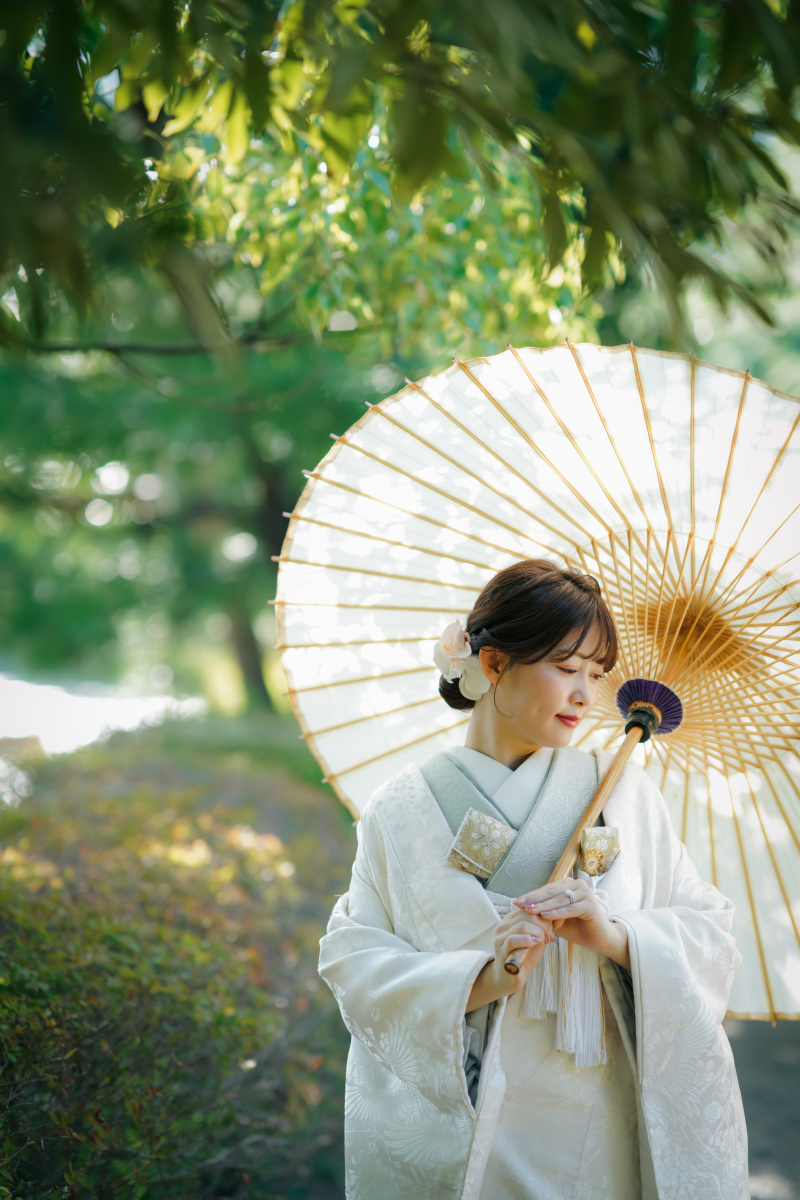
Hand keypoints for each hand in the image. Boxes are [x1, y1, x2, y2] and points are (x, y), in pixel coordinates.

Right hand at [466, 907, 555, 1012]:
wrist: (510, 978)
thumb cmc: (524, 957)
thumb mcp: (536, 939)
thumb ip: (543, 927)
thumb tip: (558, 915)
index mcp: (510, 920)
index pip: (529, 908)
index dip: (544, 915)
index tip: (552, 928)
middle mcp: (503, 926)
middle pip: (527, 915)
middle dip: (543, 924)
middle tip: (550, 936)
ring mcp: (500, 938)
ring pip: (521, 926)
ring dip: (538, 933)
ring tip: (544, 941)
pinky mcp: (501, 951)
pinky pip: (513, 940)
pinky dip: (528, 940)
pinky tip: (536, 944)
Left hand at [513, 880, 629, 969]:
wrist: (598, 939)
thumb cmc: (576, 928)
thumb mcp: (555, 918)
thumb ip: (543, 911)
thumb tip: (523, 908)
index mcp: (568, 884)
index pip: (546, 889)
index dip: (531, 896)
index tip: (516, 902)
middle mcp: (577, 885)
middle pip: (551, 892)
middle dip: (534, 899)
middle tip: (519, 904)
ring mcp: (585, 893)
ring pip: (559, 900)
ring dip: (543, 906)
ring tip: (529, 911)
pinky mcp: (591, 904)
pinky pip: (570, 909)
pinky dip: (557, 913)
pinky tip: (546, 916)